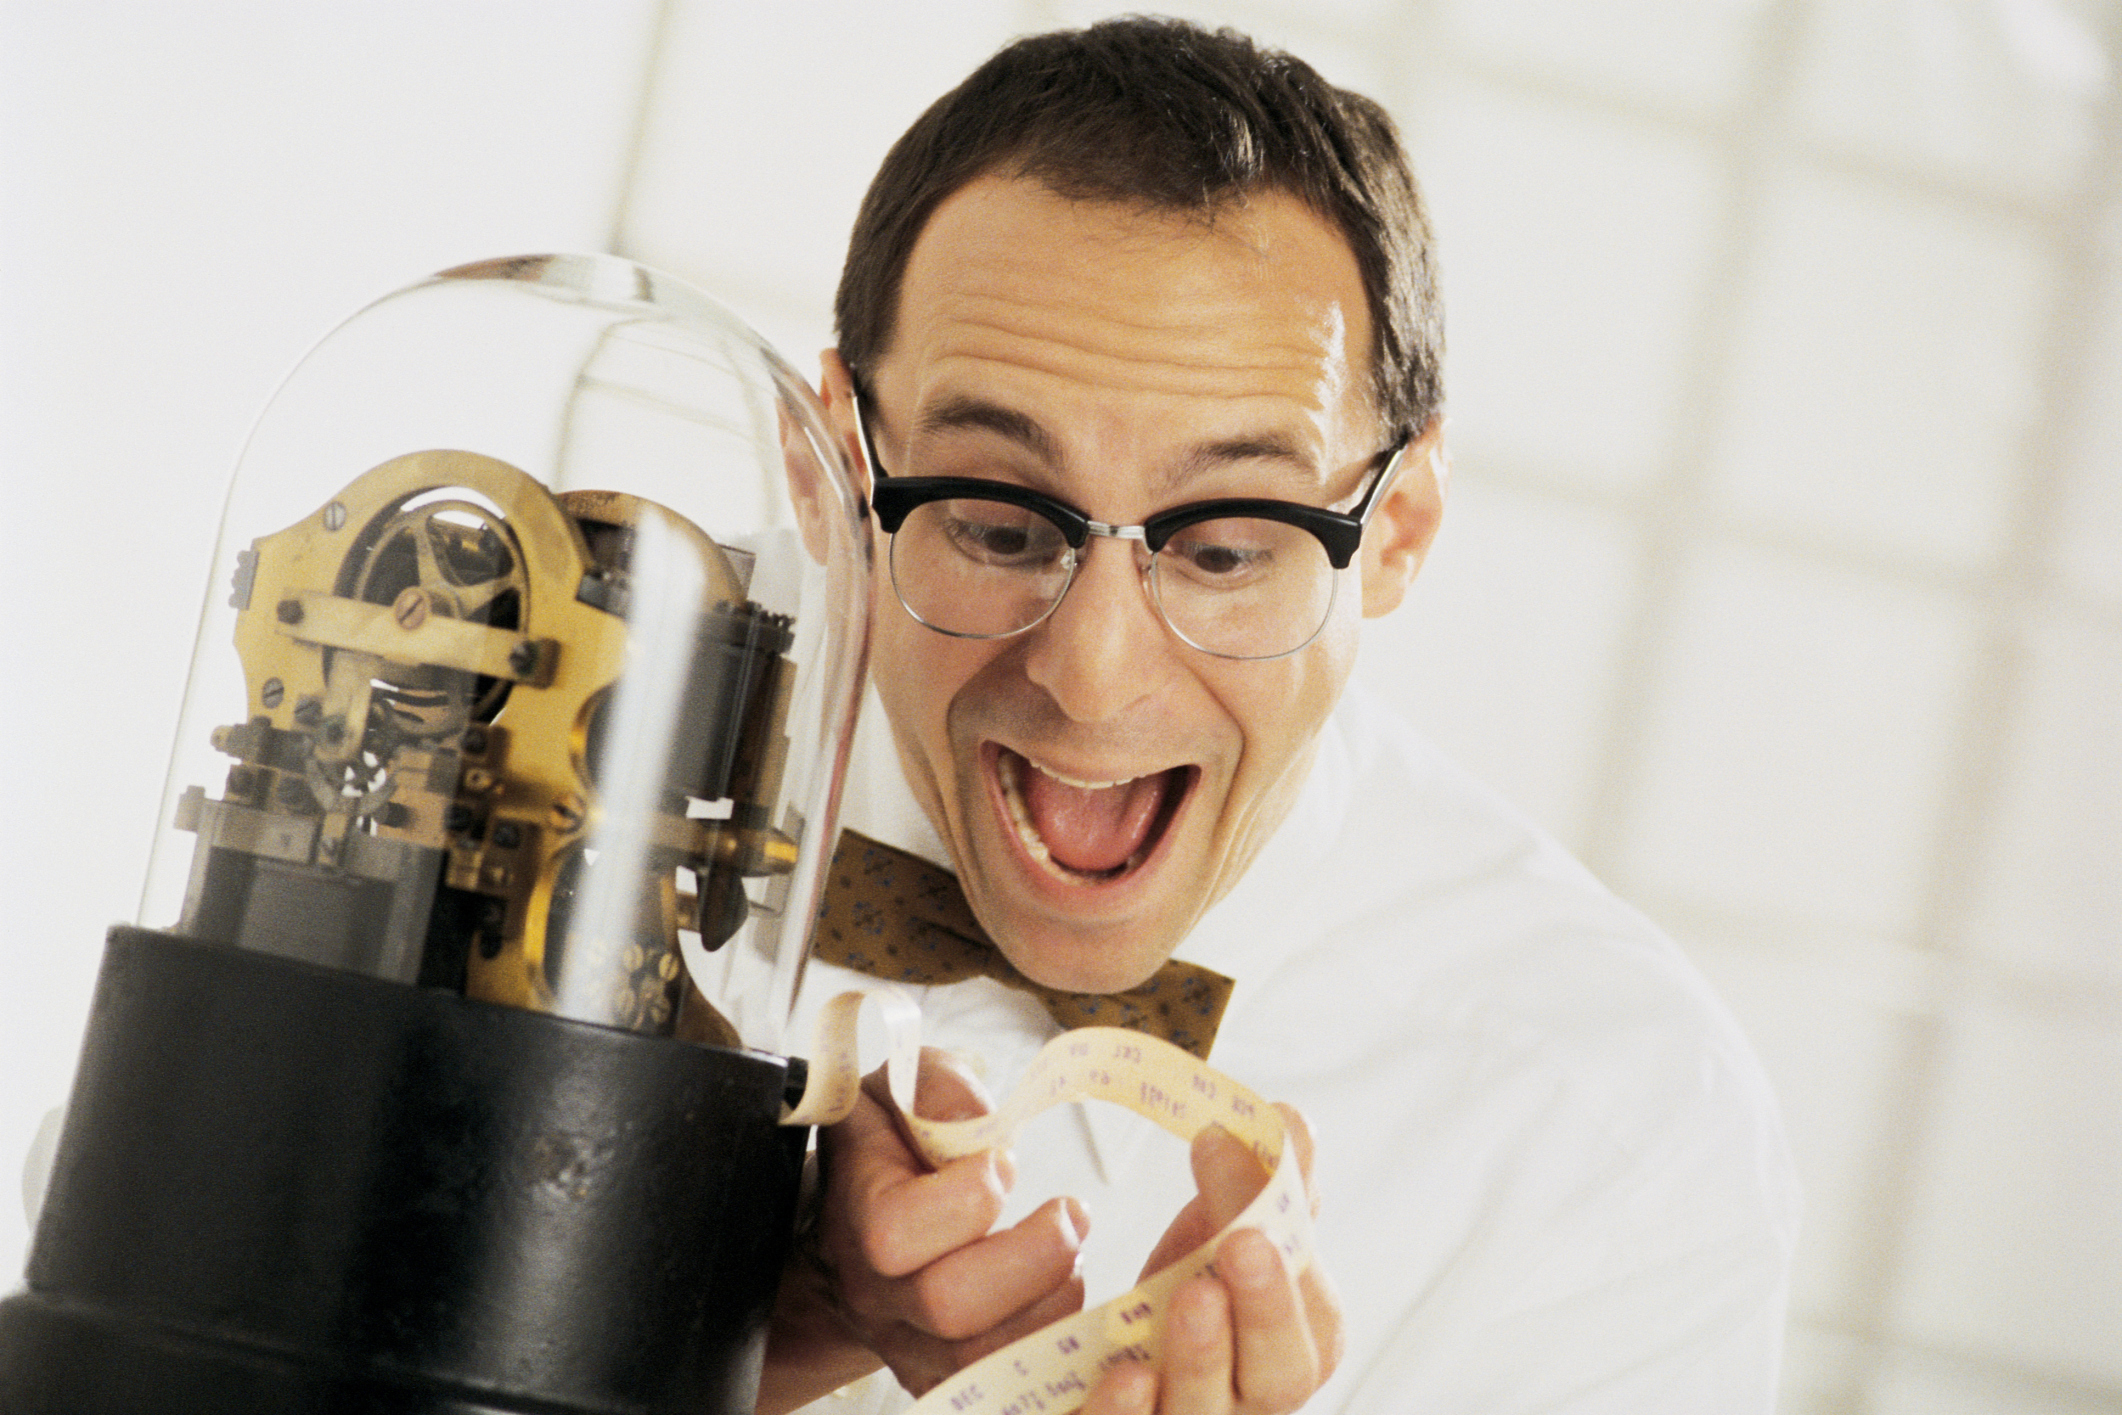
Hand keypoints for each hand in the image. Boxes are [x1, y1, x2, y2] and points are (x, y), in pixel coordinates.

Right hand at [756, 1049, 1089, 1412]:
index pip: (895, 1232)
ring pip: (985, 1355)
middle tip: (1070, 1214)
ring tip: (1073, 1249)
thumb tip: (977, 1128)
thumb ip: (939, 1089)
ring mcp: (908, 1344)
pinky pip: (1006, 1380)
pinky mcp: (944, 1374)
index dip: (968, 1195)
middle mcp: (875, 1293)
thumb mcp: (903, 1087)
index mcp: (856, 1214)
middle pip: (949, 1306)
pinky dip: (1052, 1337)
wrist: (858, 1221)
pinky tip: (1063, 1289)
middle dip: (1034, 1255)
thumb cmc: (890, 1148)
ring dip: (1055, 1298)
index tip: (1005, 1162)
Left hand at [1085, 1105, 1340, 1414]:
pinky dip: (1125, 1412)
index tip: (1258, 1220)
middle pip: (1275, 1377)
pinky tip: (1124, 1374)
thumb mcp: (1230, 1232)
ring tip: (1190, 1297)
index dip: (1289, 1271)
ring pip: (1205, 1411)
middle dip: (1264, 1311)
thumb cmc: (1198, 1294)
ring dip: (1201, 1357)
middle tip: (1242, 1245)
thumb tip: (1285, 1117)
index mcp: (1298, 1346)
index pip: (1308, 1315)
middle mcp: (1252, 1400)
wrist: (1131, 1353)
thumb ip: (1264, 1181)